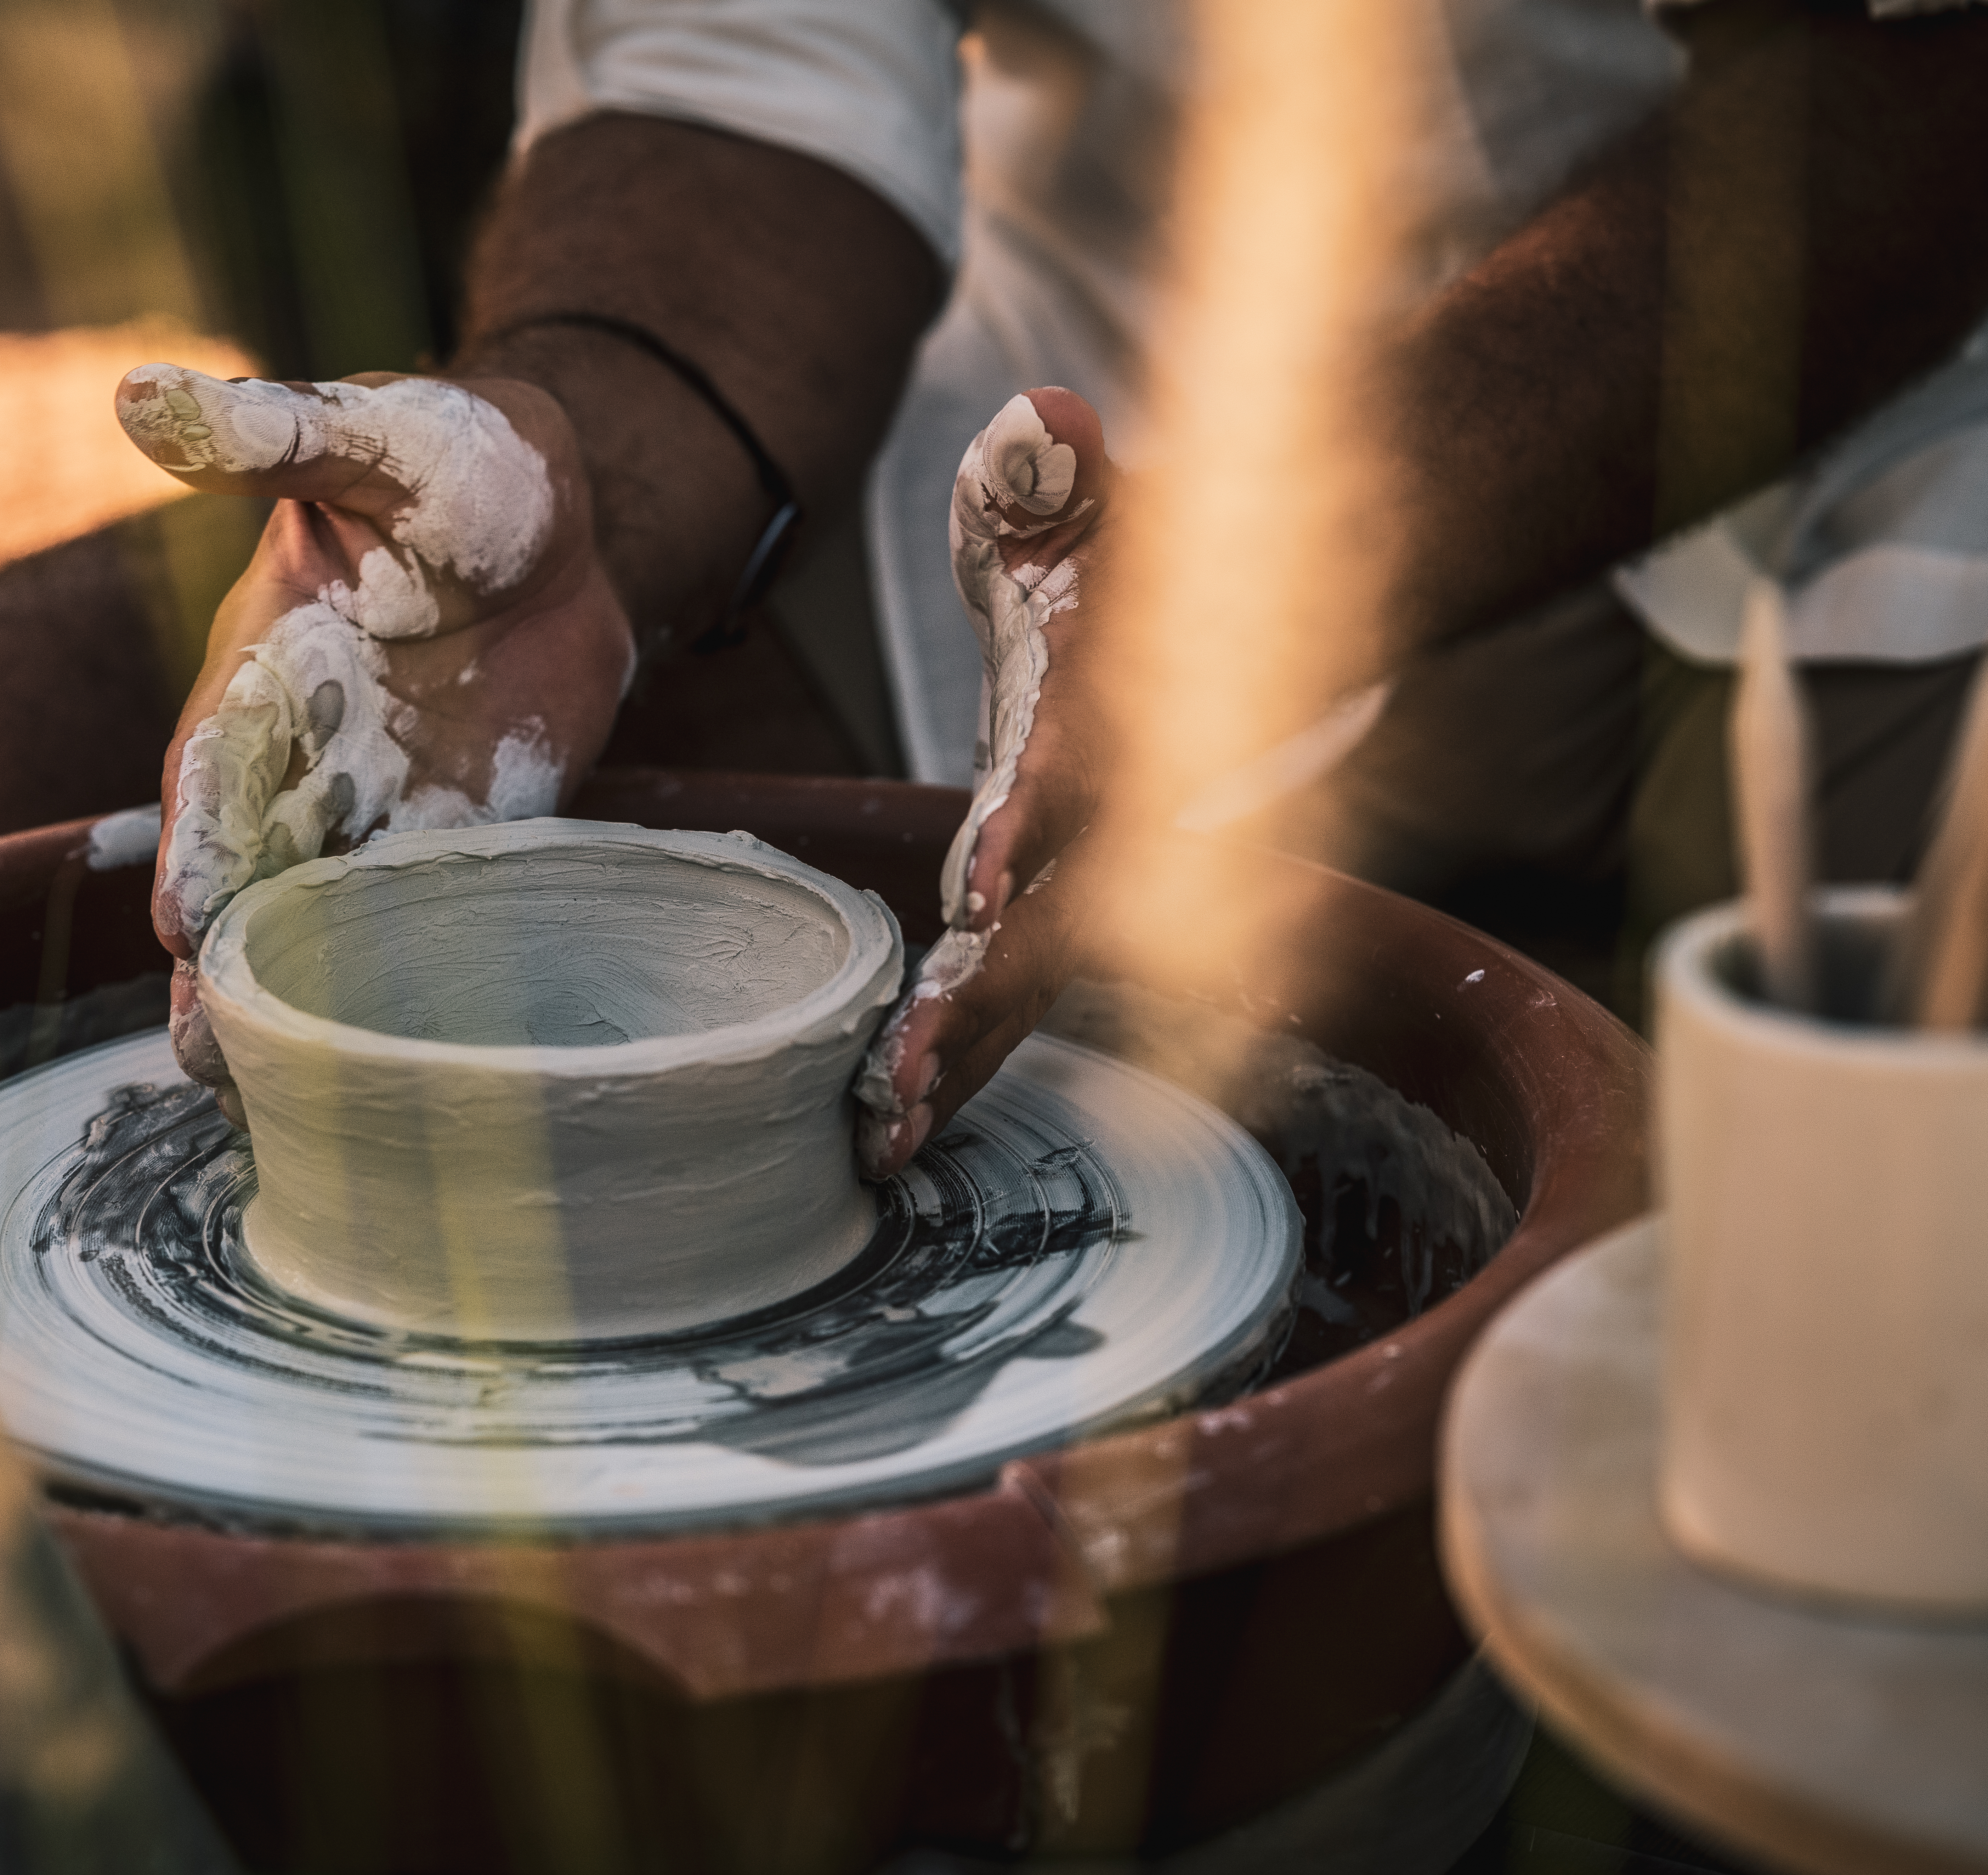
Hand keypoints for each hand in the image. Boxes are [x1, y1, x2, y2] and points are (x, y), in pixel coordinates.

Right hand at [114, 365, 633, 1113]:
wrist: (560, 518)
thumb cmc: (449, 459)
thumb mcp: (371, 437)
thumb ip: (269, 436)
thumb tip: (143, 396)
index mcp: (260, 667)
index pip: (214, 763)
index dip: (199, 835)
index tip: (182, 910)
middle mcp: (300, 754)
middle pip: (248, 868)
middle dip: (224, 956)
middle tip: (202, 1050)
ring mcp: (371, 805)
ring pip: (315, 918)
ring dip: (288, 999)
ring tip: (256, 1090)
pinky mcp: (448, 836)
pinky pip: (412, 923)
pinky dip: (395, 988)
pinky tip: (377, 1065)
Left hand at [855, 388, 1116, 1175]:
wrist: (1289, 591)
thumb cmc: (1168, 546)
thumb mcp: (1109, 497)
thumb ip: (1063, 474)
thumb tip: (1038, 429)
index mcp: (1113, 717)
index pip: (1065, 783)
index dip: (1023, 836)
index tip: (974, 895)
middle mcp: (1122, 810)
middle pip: (1048, 921)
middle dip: (976, 1008)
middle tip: (897, 1094)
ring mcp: (1115, 859)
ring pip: (1040, 975)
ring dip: (969, 1055)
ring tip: (891, 1138)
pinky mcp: (1090, 880)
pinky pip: (1035, 974)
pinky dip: (982, 1043)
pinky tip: (916, 1117)